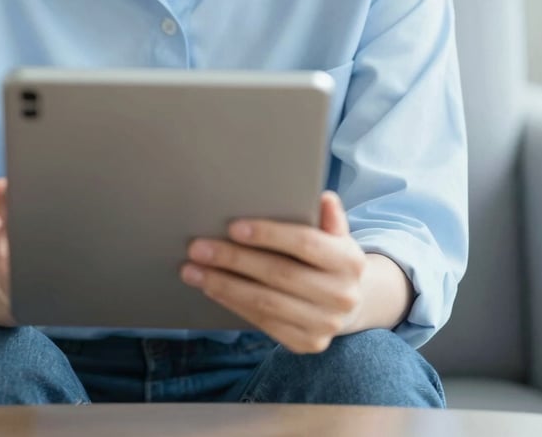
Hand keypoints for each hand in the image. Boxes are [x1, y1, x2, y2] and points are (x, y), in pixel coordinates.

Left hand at [180, 191, 365, 353]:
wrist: (347, 303)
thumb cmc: (328, 258)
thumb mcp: (335, 234)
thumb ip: (329, 218)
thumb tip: (325, 198)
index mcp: (349, 261)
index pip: (306, 243)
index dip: (269, 234)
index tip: (233, 227)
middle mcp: (341, 296)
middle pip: (280, 274)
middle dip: (234, 260)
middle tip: (197, 247)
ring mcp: (325, 325)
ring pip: (266, 303)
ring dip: (224, 285)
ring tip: (192, 270)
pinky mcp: (306, 343)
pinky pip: (262, 322)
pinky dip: (233, 303)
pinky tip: (211, 288)